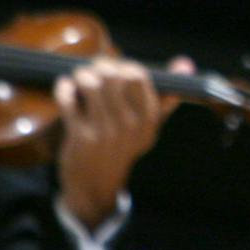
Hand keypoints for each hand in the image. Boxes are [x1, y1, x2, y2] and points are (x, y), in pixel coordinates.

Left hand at [54, 56, 184, 229]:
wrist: (96, 186)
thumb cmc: (122, 149)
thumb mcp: (148, 127)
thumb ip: (165, 95)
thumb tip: (186, 63)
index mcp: (148, 119)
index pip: (138, 76)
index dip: (124, 66)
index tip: (116, 68)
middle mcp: (129, 125)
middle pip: (113, 76)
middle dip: (100, 66)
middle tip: (94, 69)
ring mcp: (105, 132)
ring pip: (91, 85)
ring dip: (82, 75)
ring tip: (80, 77)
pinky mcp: (81, 137)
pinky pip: (69, 101)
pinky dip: (64, 88)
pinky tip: (65, 87)